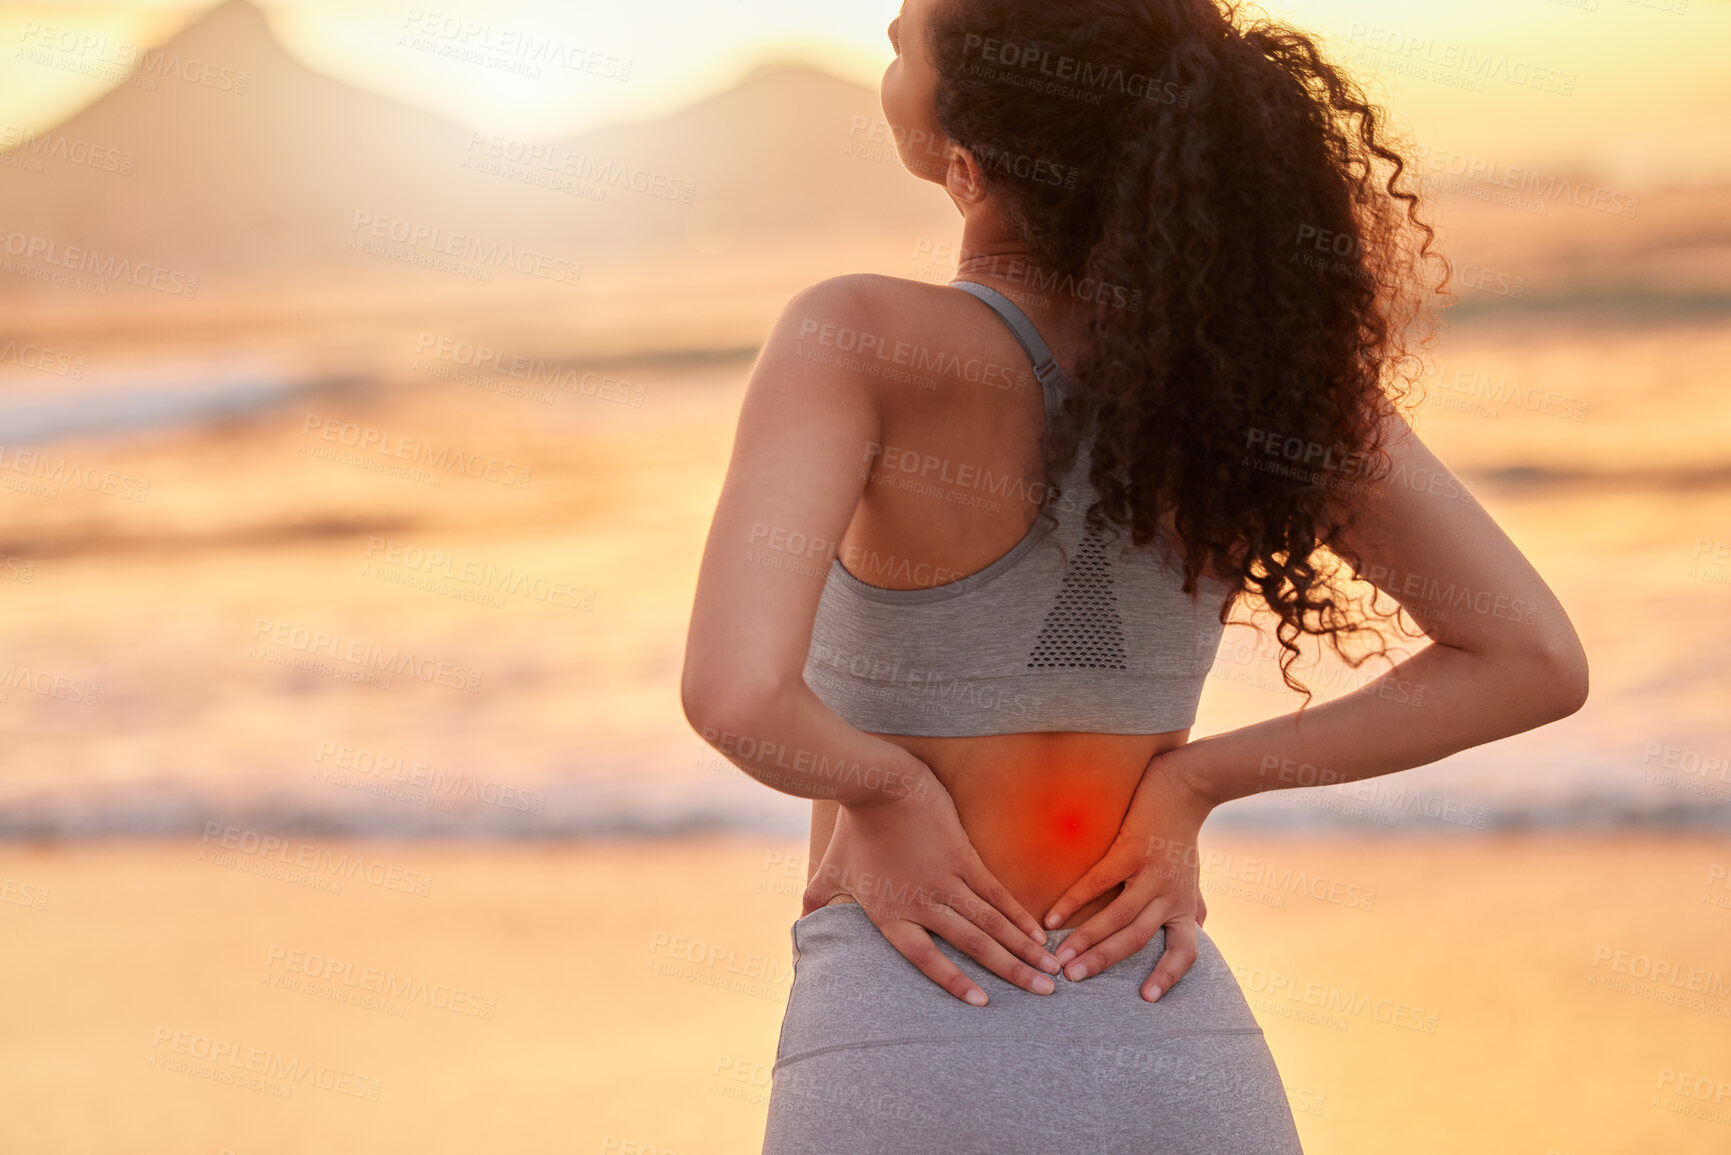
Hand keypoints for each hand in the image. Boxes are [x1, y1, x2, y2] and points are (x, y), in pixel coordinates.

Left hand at [803, 772, 1062, 1004]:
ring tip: (1048, 971)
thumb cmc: (853, 828)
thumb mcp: (830, 870)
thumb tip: (800, 920)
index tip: (982, 1002)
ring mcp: (946, 880)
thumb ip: (818, 899)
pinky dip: (1017, 915)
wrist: (877, 784)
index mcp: (891, 914)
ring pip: (991, 923)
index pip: (925, 958)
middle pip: (972, 945)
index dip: (953, 980)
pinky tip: (1038, 933)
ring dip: (1023, 949)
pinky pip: (996, 893)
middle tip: (1042, 994)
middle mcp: (922, 903)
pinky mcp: (964, 857)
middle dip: (1009, 971)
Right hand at [1041, 747, 1215, 1000]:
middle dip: (1102, 962)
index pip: (1185, 952)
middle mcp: (1169, 895)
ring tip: (1059, 958)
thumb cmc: (1182, 833)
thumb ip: (1193, 903)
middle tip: (1071, 981)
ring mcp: (1150, 873)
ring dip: (1085, 940)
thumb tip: (1199, 925)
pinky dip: (1073, 902)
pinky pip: (1098, 882)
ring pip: (1117, 917)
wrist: (1185, 786)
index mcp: (1183, 906)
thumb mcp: (1192, 875)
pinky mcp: (1130, 849)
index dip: (1168, 976)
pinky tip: (1052, 918)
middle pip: (1136, 939)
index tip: (1146, 999)